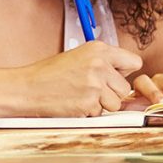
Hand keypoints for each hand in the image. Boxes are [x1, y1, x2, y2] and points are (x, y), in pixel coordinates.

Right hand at [20, 41, 142, 117]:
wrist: (28, 87)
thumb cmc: (49, 74)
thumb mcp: (79, 57)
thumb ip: (103, 63)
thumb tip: (125, 76)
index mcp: (98, 49)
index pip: (134, 62)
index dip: (124, 73)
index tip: (113, 78)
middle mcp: (100, 64)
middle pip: (126, 88)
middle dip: (112, 93)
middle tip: (90, 90)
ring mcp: (95, 84)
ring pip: (116, 104)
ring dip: (101, 105)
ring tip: (81, 96)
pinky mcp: (89, 103)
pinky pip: (100, 114)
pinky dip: (88, 113)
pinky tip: (73, 103)